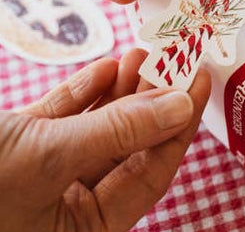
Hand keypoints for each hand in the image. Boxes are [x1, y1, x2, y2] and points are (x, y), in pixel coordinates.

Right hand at [0, 49, 210, 231]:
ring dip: (121, 90)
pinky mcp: (22, 146)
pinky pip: (64, 118)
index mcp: (82, 230)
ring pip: (97, 128)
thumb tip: (180, 106)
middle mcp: (68, 205)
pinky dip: (85, 92)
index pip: (150, 175)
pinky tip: (107, 67)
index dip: (180, 127)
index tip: (199, 82)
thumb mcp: (51, 158)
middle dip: (151, 99)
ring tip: (141, 54)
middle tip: (173, 59)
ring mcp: (46, 174)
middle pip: (127, 146)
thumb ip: (119, 132)